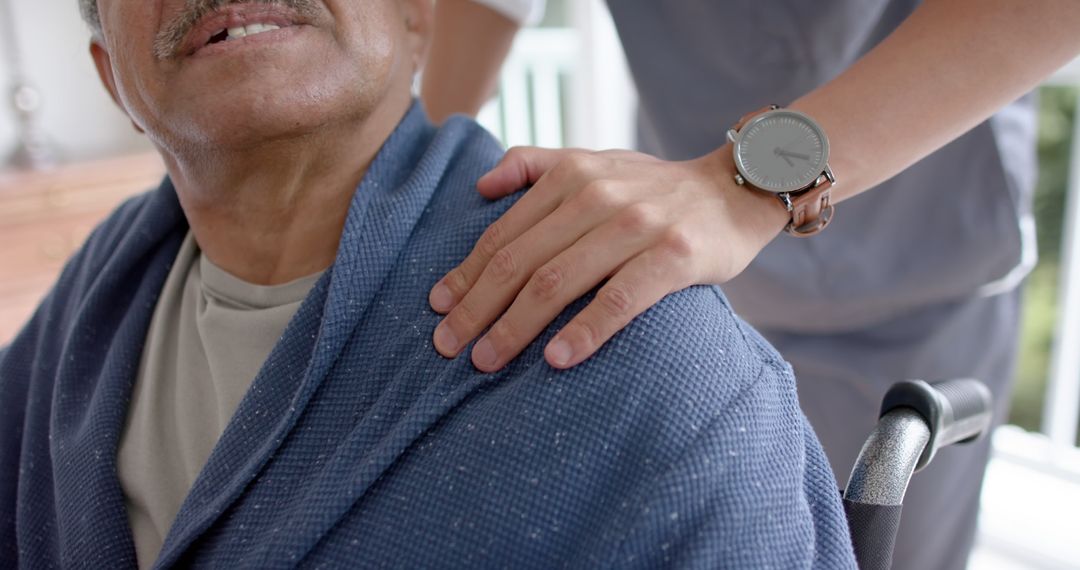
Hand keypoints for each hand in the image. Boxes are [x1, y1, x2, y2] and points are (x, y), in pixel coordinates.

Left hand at [429, 146, 787, 371]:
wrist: (737, 189)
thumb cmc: (655, 188)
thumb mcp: (596, 161)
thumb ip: (536, 165)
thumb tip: (481, 185)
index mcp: (572, 176)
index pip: (505, 233)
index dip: (466, 272)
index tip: (438, 308)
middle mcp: (599, 196)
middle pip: (521, 261)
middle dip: (477, 307)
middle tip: (448, 346)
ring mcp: (637, 226)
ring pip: (559, 282)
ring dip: (515, 326)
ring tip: (486, 361)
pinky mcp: (675, 257)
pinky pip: (620, 300)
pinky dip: (584, 330)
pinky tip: (556, 359)